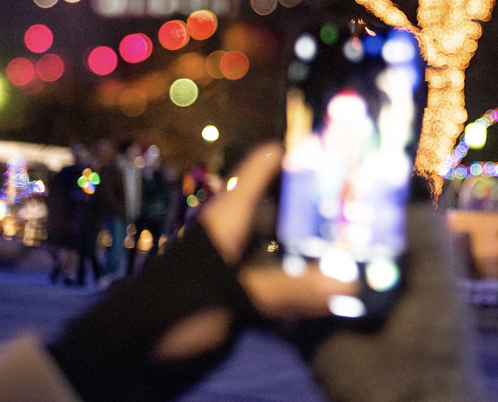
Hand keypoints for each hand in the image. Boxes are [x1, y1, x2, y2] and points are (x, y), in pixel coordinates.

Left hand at [155, 144, 355, 359]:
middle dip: (323, 202)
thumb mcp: (233, 295)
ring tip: (363, 241)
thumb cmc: (174, 304)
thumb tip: (349, 286)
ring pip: (286, 239)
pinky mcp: (238, 287)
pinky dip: (305, 275)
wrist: (129, 347)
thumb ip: (289, 290)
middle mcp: (236, 227)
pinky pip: (280, 273)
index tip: (347, 150)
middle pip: (285, 202)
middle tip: (369, 203)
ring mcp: (237, 257)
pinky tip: (334, 284)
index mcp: (230, 213)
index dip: (303, 151)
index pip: (266, 164)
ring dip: (317, 242)